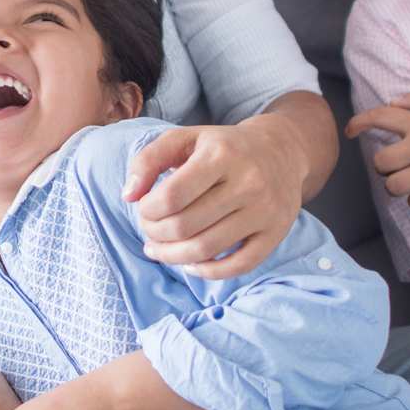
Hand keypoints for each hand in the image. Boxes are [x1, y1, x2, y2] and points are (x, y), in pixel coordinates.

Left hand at [124, 115, 308, 278]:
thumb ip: (149, 159)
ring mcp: (264, 210)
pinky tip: (190, 264)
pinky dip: (208, 271)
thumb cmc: (222, 147)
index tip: (144, 208)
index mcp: (221, 154)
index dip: (147, 210)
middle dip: (155, 233)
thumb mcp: (184, 138)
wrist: (281, 151)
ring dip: (172, 256)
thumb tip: (128, 195)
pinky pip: (239, 265)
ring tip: (158, 249)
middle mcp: (248, 182)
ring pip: (206, 249)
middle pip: (185, 225)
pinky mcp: (276, 232)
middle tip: (149, 229)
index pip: (172, 196)